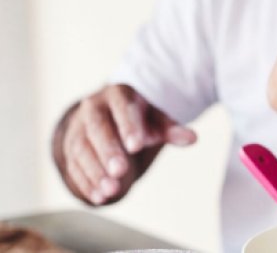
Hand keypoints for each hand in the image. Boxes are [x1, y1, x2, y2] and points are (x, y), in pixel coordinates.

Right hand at [54, 84, 196, 204]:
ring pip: (82, 150)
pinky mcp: (69, 149)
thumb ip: (171, 129)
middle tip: (121, 171)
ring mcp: (78, 129)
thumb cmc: (139, 118)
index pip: (122, 109)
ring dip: (95, 172)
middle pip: (98, 130)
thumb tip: (192, 138)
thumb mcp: (156, 119)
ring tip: (111, 190)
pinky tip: (99, 197)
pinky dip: (86, 183)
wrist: (109, 117)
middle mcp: (93, 109)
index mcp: (117, 96)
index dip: (129, 126)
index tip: (137, 145)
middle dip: (108, 152)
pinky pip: (74, 166)